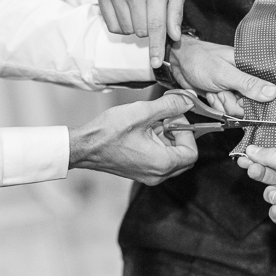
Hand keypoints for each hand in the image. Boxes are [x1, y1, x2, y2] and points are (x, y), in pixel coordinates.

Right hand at [69, 94, 197, 184]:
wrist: (84, 147)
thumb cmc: (109, 132)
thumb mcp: (142, 112)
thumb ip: (169, 106)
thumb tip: (187, 99)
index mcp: (162, 163)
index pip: (192, 152)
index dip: (187, 131)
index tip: (174, 117)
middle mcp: (158, 175)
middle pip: (184, 156)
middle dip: (179, 135)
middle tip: (165, 119)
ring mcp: (149, 176)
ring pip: (172, 158)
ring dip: (168, 139)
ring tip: (152, 123)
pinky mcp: (141, 172)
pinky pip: (160, 160)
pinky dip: (158, 145)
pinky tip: (144, 131)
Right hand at [100, 0, 184, 67]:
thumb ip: (175, 12)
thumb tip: (173, 37)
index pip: (155, 25)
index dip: (156, 47)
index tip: (155, 63)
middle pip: (141, 31)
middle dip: (149, 31)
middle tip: (152, 15)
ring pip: (126, 30)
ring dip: (135, 28)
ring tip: (140, 10)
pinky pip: (113, 26)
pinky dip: (122, 26)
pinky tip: (128, 11)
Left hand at [169, 35, 275, 116]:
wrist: (179, 61)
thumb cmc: (200, 59)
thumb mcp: (225, 73)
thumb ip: (248, 84)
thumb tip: (273, 92)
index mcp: (251, 68)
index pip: (265, 92)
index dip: (254, 101)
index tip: (241, 99)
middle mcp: (245, 79)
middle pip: (249, 105)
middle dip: (233, 102)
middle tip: (222, 91)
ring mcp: (234, 88)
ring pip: (236, 109)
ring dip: (222, 103)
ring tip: (214, 90)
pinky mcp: (224, 95)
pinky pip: (225, 109)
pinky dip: (216, 104)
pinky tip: (210, 94)